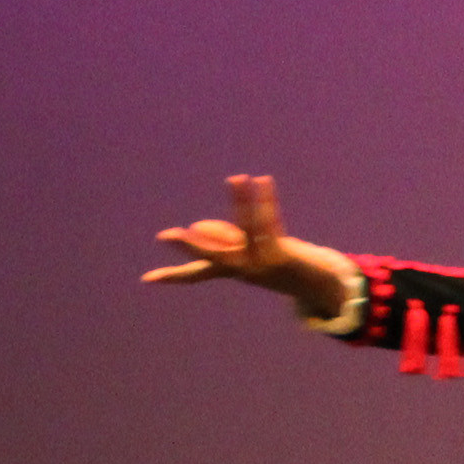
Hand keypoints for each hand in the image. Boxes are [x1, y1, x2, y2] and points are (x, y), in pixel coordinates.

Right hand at [143, 173, 352, 320]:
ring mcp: (261, 264)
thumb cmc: (277, 263)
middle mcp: (242, 270)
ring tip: (236, 178)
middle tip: (168, 235)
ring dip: (242, 200)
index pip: (195, 275)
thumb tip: (196, 228)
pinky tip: (262, 180)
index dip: (171, 276)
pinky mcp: (280, 255)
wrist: (318, 285)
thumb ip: (222, 240)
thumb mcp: (247, 251)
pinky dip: (267, 200)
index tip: (145, 279)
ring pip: (248, 227)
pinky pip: (271, 222)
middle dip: (192, 245)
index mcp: (231, 270)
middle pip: (213, 256)